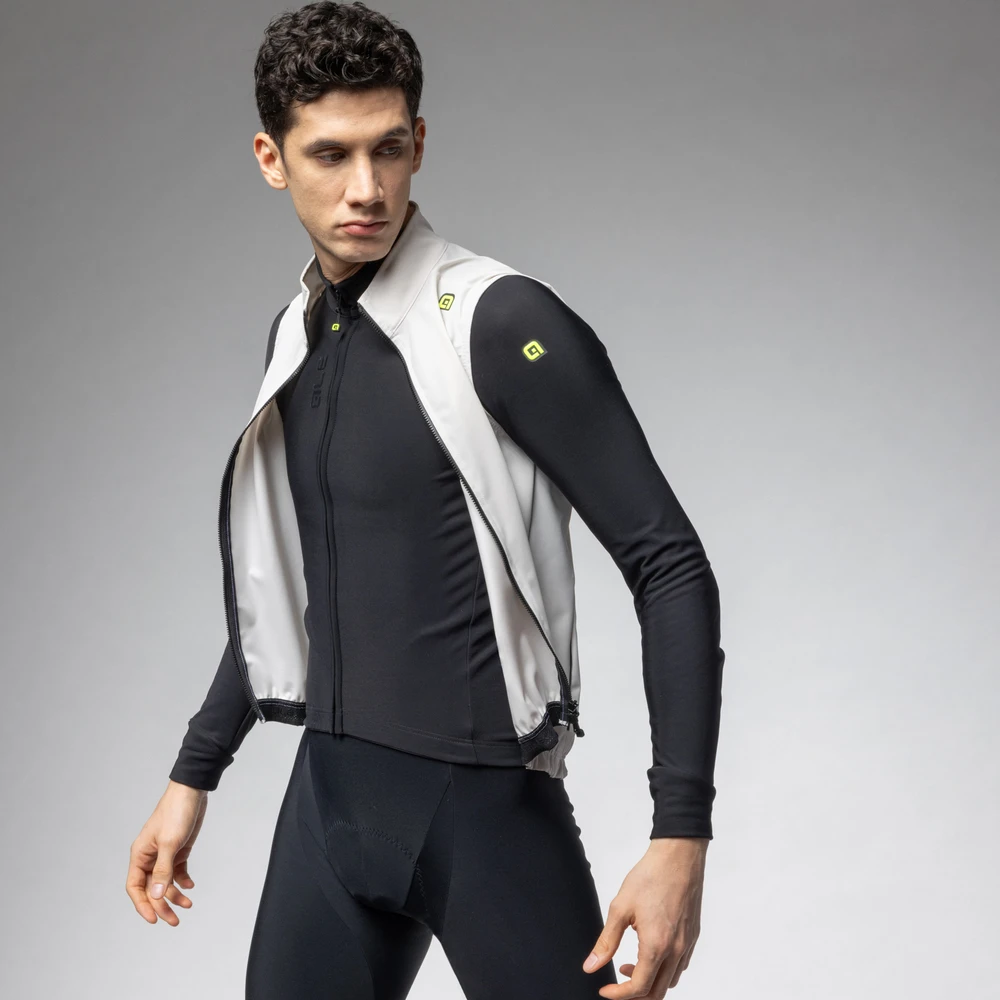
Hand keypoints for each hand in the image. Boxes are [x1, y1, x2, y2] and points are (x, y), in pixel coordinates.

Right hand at [126, 780, 208, 924]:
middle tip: (175, 920)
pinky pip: (177, 871)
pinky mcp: (178, 849)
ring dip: (174, 894)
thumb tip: (155, 894)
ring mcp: (164, 854)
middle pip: (151, 888)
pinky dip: (183, 881)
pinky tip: (190, 886)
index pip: (135, 887)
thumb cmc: (176, 812)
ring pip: (165, 882)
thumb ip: (163, 870)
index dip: (143, 905)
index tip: (154, 919)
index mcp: (140, 855)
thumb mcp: (170, 843)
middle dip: (162, 905)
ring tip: (188, 904)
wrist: (193, 792)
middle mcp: (149, 857)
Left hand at [583, 837, 707, 997]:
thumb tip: (591, 965)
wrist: (678, 857)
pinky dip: (664, 970)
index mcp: (656, 945)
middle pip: (657, 993)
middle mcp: (676, 950)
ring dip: (650, 982)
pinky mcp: (693, 935)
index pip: (639, 987)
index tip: (605, 989)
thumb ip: (606, 941)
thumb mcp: (620, 907)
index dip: (619, 994)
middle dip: (634, 994)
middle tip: (616, 982)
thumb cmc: (650, 877)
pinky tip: (650, 952)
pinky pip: (680, 966)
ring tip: (630, 965)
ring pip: (670, 981)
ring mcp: (687, 944)